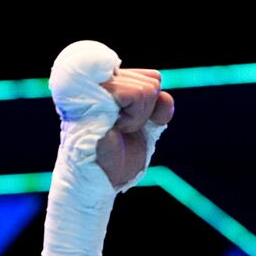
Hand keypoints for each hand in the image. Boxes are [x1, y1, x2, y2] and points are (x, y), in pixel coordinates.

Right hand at [96, 69, 173, 187]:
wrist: (101, 178)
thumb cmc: (120, 153)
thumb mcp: (149, 125)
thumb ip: (160, 105)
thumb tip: (162, 94)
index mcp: (110, 81)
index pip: (153, 77)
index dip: (153, 105)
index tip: (132, 122)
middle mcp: (99, 78)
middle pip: (153, 81)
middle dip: (146, 112)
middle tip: (121, 128)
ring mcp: (93, 84)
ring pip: (147, 88)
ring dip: (138, 118)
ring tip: (116, 128)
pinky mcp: (92, 94)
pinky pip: (136, 94)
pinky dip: (134, 118)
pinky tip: (115, 128)